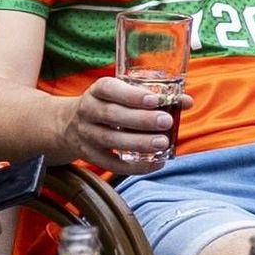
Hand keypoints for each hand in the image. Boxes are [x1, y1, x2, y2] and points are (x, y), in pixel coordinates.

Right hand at [63, 71, 180, 174]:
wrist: (68, 124)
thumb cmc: (108, 104)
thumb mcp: (122, 93)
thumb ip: (152, 96)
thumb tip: (186, 101)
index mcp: (98, 90)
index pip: (110, 89)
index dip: (132, 95)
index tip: (154, 99)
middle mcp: (88, 111)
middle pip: (112, 116)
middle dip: (141, 120)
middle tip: (166, 122)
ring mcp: (87, 135)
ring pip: (111, 140)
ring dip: (138, 143)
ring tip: (163, 143)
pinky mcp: (89, 155)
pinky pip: (111, 164)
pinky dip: (134, 166)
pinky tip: (156, 163)